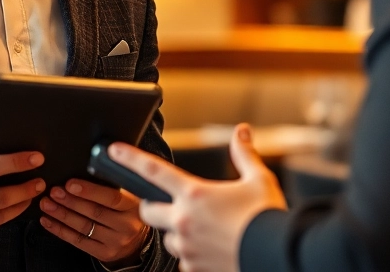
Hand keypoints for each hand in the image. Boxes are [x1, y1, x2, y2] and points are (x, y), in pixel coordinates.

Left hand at [39, 179, 150, 265]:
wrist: (137, 238)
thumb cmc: (128, 209)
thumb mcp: (129, 193)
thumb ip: (114, 182)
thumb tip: (88, 166)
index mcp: (134, 206)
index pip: (111, 198)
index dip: (89, 191)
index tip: (70, 183)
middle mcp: (127, 225)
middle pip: (95, 212)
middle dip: (70, 201)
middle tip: (53, 191)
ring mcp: (115, 241)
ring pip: (84, 226)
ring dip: (62, 215)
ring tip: (47, 204)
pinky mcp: (104, 253)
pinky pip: (78, 241)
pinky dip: (60, 231)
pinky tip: (48, 221)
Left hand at [110, 124, 286, 271]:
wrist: (276, 255)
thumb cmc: (267, 218)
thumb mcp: (258, 180)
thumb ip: (244, 154)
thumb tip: (242, 132)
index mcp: (195, 194)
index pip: (153, 171)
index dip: (129, 158)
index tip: (113, 150)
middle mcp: (184, 220)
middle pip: (147, 211)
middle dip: (153, 206)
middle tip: (170, 204)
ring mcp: (186, 248)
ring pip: (167, 237)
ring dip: (176, 232)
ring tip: (201, 229)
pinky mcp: (194, 268)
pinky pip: (183, 261)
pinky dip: (191, 255)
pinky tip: (209, 249)